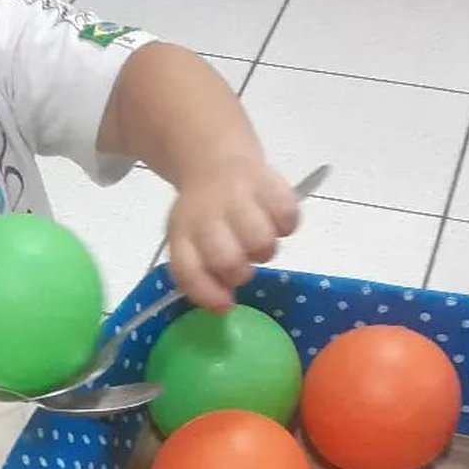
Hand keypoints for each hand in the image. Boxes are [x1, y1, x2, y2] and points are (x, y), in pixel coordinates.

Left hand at [166, 156, 297, 311]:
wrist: (213, 163)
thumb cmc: (202, 216)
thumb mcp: (187, 242)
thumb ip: (199, 275)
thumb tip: (224, 306)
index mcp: (181, 233)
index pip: (188, 271)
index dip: (208, 294)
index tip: (226, 305)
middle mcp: (206, 215)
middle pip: (227, 260)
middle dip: (240, 273)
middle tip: (241, 263)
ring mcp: (237, 196)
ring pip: (261, 241)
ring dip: (264, 250)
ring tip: (257, 240)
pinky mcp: (268, 182)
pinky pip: (287, 216)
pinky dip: (285, 224)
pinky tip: (273, 219)